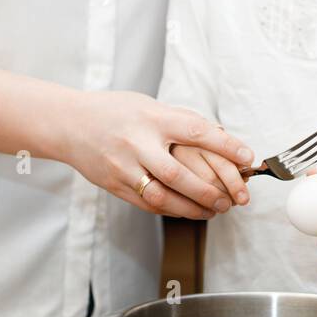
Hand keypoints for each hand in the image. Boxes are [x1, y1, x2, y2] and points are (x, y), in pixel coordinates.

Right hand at [59, 91, 254, 219]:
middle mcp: (138, 143)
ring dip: (192, 208)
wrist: (69, 123)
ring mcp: (124, 167)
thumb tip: (218, 134)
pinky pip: (148, 204)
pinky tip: (188, 211)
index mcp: (152, 118)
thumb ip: (179, 121)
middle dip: (209, 191)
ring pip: (163, 197)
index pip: (196, 132)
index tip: (247, 157)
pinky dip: (172, 210)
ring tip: (213, 210)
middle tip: (231, 200)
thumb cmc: (115, 111)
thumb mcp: (148, 105)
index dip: (225, 146)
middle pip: (179, 174)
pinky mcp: (115, 185)